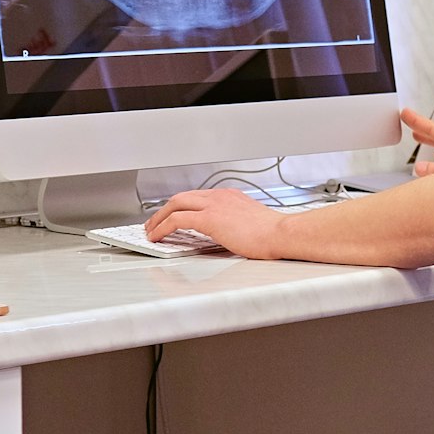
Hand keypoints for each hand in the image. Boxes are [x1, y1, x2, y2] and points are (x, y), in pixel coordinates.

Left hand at [145, 188, 284, 257]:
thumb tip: (231, 235)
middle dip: (164, 209)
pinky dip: (163, 227)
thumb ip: (237, 225)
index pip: (198, 197)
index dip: (181, 207)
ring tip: (151, 230)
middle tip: (154, 222)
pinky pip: (176, 219)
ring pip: (175, 204)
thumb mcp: (252, 224)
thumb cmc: (274, 234)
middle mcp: (220, 196)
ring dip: (159, 218)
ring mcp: (213, 205)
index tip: (174, 216)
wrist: (282, 233)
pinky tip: (158, 236)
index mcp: (230, 197)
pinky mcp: (209, 218)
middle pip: (181, 197)